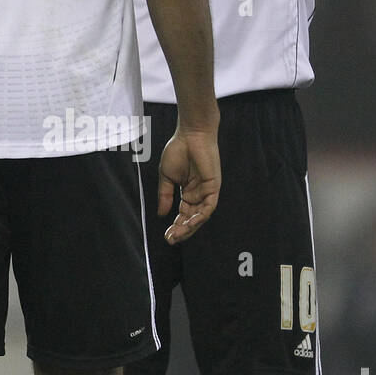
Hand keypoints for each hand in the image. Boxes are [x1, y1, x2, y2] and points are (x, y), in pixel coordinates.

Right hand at [157, 126, 220, 243]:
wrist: (190, 135)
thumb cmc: (178, 150)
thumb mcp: (166, 177)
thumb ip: (165, 195)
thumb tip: (161, 214)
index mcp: (187, 193)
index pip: (182, 215)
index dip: (175, 227)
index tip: (166, 236)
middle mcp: (198, 195)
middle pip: (191, 219)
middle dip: (182, 231)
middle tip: (171, 240)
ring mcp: (206, 192)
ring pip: (200, 216)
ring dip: (189, 227)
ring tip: (177, 235)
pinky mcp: (214, 187)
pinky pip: (208, 207)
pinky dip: (199, 217)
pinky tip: (189, 223)